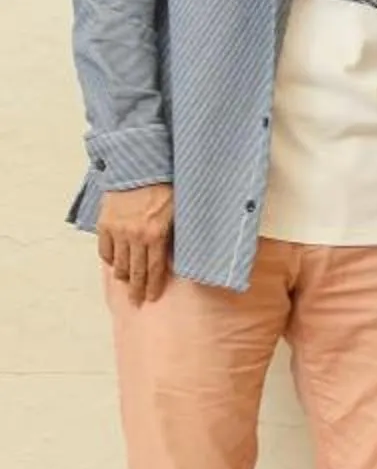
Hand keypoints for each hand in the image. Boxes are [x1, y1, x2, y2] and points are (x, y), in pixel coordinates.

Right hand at [95, 183, 176, 304]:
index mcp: (155, 235)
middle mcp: (134, 236)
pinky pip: (105, 249)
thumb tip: (177, 256)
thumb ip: (176, 235)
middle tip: (137, 302)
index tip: (151, 298)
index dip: (152, 286)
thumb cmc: (166, 187)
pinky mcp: (104, 223)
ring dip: (123, 276)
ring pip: (118, 263)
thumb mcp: (180, 212)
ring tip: (126, 285)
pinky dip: (110, 259)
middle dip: (136, 289)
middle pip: (134, 271)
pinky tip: (114, 265)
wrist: (140, 167)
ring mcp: (117, 230)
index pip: (153, 269)